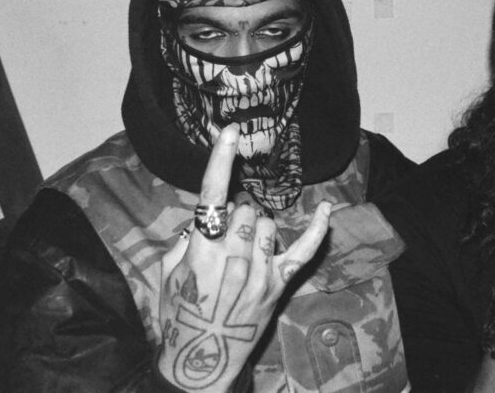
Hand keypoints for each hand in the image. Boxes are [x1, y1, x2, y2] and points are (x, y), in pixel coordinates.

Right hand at [156, 124, 331, 391]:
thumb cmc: (178, 315)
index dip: (221, 160)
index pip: (213, 195)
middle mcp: (233, 258)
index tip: (230, 132)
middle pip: (243, 207)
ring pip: (266, 222)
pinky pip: (304, 251)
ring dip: (254, 226)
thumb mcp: (168, 275)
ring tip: (241, 248)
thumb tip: (203, 218)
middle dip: (233, 212)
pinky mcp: (278, 284)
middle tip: (224, 234)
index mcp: (201, 252)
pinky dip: (317, 229)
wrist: (200, 361)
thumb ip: (185, 241)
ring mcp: (259, 272)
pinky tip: (327, 210)